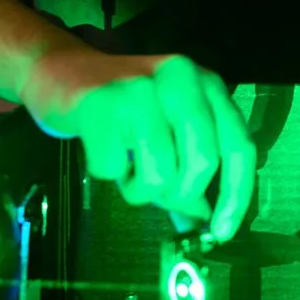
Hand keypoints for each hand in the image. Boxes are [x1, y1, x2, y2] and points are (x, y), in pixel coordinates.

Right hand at [20, 48, 255, 240]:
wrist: (59, 68)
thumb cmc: (123, 106)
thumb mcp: (168, 127)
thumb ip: (190, 166)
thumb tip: (205, 219)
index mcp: (208, 85)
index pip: (239, 145)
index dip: (236, 195)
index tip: (222, 231)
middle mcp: (182, 78)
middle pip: (203, 161)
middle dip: (181, 194)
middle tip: (158, 194)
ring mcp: (141, 88)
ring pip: (159, 173)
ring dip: (139, 187)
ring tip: (126, 165)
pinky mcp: (101, 103)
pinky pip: (114, 169)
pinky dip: (107, 172)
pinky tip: (101, 148)